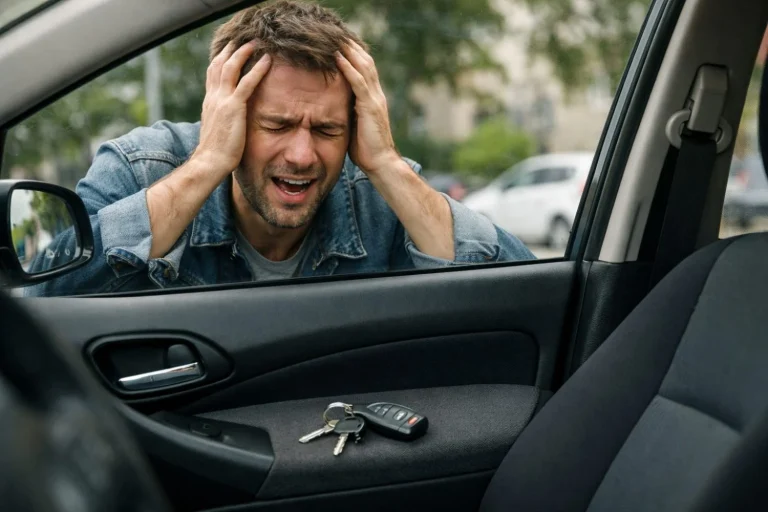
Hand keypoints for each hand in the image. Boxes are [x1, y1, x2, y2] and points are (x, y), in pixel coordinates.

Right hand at [194, 42, 271, 175]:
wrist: (209, 163)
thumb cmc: (215, 154)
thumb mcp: (217, 131)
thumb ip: (221, 120)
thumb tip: (228, 120)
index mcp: (209, 103)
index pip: (213, 74)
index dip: (221, 59)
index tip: (230, 50)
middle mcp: (213, 97)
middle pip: (219, 64)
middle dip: (231, 49)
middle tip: (244, 40)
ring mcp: (222, 101)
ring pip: (230, 67)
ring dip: (243, 52)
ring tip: (256, 43)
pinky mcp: (234, 108)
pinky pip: (247, 83)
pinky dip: (257, 69)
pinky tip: (267, 60)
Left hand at [335, 41, 399, 175]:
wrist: (381, 163)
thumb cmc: (366, 149)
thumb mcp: (355, 125)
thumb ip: (349, 111)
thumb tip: (335, 105)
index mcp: (373, 98)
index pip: (365, 69)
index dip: (354, 54)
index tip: (339, 43)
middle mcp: (376, 95)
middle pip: (365, 62)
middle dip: (351, 46)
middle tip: (336, 33)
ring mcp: (375, 99)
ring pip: (363, 66)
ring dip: (349, 51)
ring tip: (335, 37)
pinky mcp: (370, 107)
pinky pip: (358, 82)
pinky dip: (348, 67)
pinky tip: (337, 57)